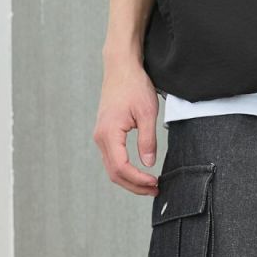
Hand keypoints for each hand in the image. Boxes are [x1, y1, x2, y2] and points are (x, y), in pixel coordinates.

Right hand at [93, 59, 159, 194]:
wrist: (121, 67)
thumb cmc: (134, 85)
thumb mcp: (147, 113)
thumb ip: (148, 140)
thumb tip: (149, 163)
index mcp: (109, 133)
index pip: (121, 167)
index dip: (139, 179)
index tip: (155, 182)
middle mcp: (101, 137)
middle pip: (115, 173)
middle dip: (135, 186)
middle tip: (155, 189)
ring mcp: (101, 136)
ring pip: (112, 169)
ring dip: (130, 181)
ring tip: (150, 185)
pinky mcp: (105, 135)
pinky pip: (113, 160)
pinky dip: (125, 171)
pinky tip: (140, 173)